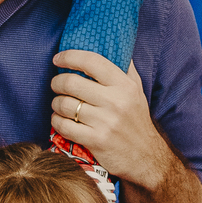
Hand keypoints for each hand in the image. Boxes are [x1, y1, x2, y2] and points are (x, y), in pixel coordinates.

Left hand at [50, 50, 164, 187]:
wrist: (146, 157)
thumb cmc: (136, 120)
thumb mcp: (137, 91)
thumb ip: (125, 68)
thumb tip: (114, 45)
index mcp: (124, 85)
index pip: (91, 61)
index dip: (69, 56)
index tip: (58, 58)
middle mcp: (115, 101)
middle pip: (71, 82)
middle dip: (57, 82)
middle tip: (56, 84)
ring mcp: (105, 122)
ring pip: (64, 104)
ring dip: (55, 103)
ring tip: (59, 104)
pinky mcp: (95, 140)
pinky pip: (64, 126)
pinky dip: (56, 120)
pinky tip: (59, 119)